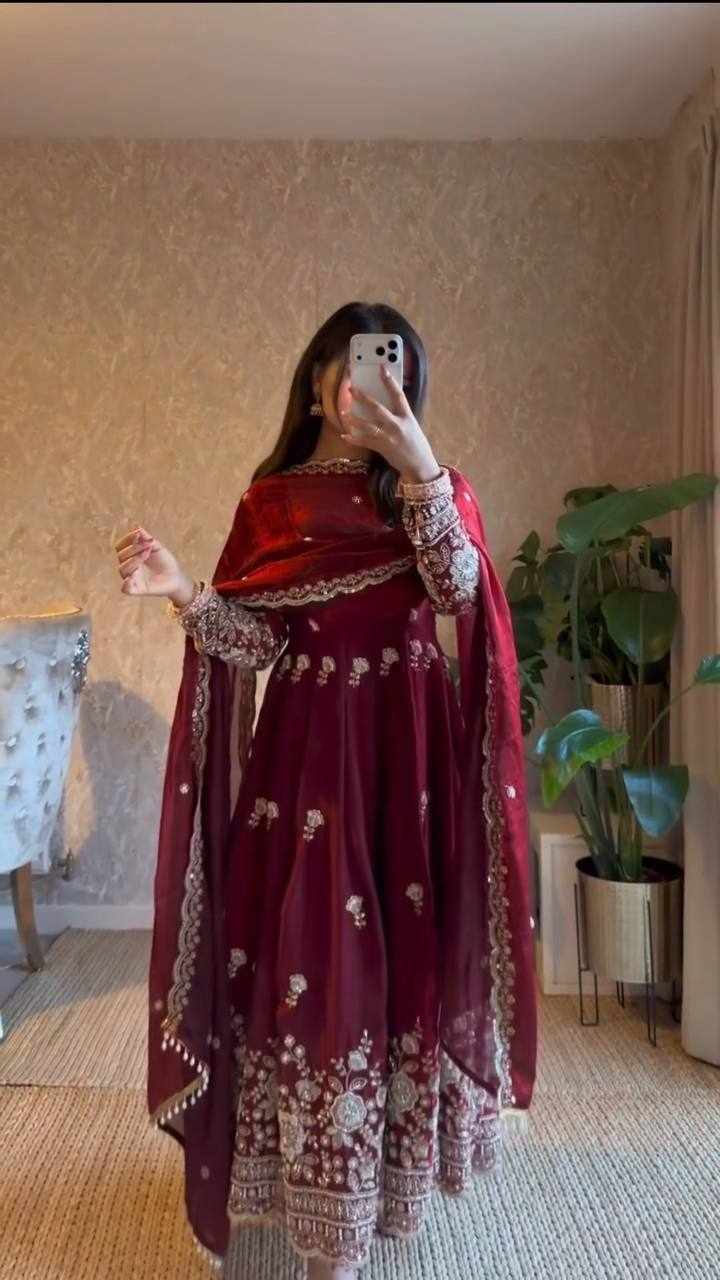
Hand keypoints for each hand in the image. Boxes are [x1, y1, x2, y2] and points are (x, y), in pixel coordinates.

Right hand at [114, 525, 189, 599]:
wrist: (176, 577)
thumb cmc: (165, 561)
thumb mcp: (157, 548)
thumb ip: (146, 539)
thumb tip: (137, 527)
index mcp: (130, 556)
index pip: (120, 547)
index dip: (127, 540)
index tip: (139, 534)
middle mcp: (128, 567)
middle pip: (121, 556)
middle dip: (134, 548)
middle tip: (149, 545)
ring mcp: (132, 579)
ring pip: (123, 569)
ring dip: (134, 560)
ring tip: (147, 554)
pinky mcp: (137, 590)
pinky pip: (125, 589)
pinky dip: (127, 583)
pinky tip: (132, 577)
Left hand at [339, 365, 440, 481]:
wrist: (419, 465)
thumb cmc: (416, 444)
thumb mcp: (411, 425)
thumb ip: (400, 415)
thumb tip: (385, 403)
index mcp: (407, 417)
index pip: (398, 395)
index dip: (390, 381)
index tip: (382, 368)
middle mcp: (397, 425)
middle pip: (377, 408)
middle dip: (363, 398)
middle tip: (352, 389)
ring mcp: (389, 437)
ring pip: (367, 425)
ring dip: (354, 419)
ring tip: (344, 412)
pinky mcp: (382, 448)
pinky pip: (364, 442)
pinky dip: (354, 439)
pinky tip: (344, 435)